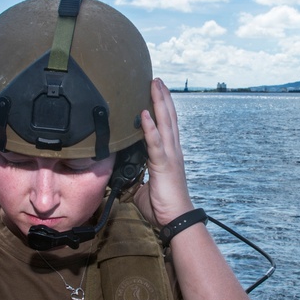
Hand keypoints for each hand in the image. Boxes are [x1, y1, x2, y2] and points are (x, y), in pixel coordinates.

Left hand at [133, 78, 194, 226]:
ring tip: (154, 84)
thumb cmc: (163, 207)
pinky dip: (150, 127)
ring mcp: (170, 156)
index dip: (162, 108)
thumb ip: (135, 179)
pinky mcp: (164, 164)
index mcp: (169, 154)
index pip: (166, 126)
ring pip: (165, 123)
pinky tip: (146, 113)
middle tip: (156, 79)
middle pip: (168, 117)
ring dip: (159, 102)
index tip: (156, 92)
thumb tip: (122, 178)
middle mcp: (173, 150)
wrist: (176, 220)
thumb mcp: (144, 189)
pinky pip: (155, 143)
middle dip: (162, 97)